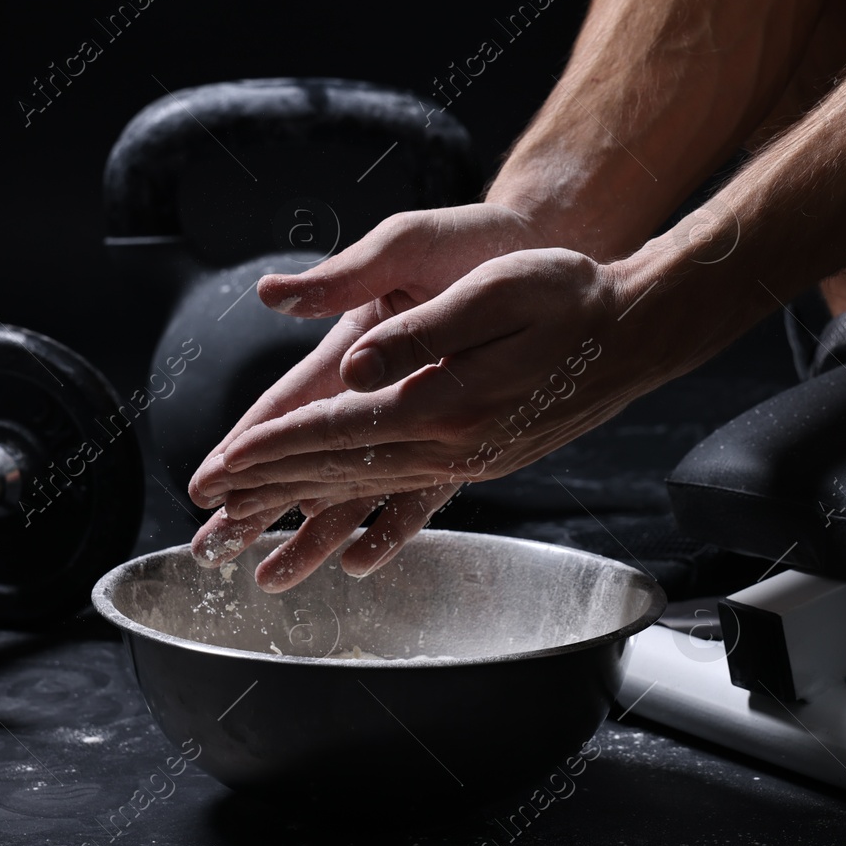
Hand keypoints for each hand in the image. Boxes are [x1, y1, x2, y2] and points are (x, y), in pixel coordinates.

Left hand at [192, 248, 664, 584]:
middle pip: (339, 473)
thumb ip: (417, 333)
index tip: (215, 468)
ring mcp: (469, 459)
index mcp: (442, 402)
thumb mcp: (492, 292)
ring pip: (368, 494)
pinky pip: (411, 502)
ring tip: (259, 550)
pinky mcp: (483, 459)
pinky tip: (356, 553)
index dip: (268, 448)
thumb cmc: (568, 295)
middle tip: (208, 520)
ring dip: (308, 518)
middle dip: (268, 494)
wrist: (638, 331)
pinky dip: (373, 527)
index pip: (332, 429)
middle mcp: (451, 445)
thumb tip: (350, 365)